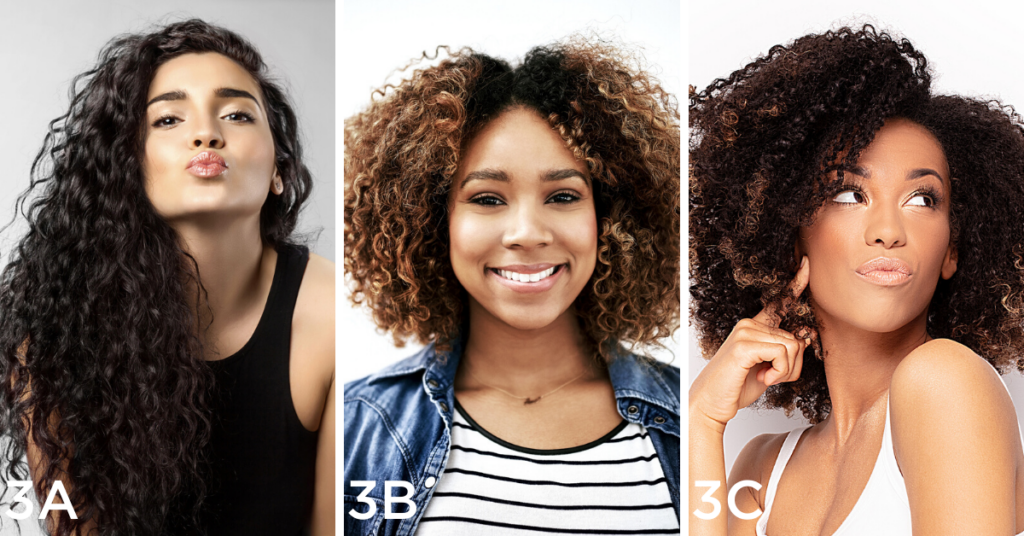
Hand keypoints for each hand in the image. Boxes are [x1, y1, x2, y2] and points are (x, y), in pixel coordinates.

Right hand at [690, 256, 810, 429]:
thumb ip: (785, 351)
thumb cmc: (737, 387)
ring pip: (792, 346)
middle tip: (772, 377)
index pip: (778, 303)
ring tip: (766, 378)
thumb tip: (807, 334)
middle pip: (795, 337)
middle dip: (793, 365)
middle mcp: (748, 324)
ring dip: (786, 371)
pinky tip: (764, 379)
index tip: (806, 264)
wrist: (712, 404)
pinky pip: (782, 353)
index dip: (795, 284)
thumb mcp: (769, 367)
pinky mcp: (744, 345)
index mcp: (754, 327)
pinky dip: (779, 372)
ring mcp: (745, 332)